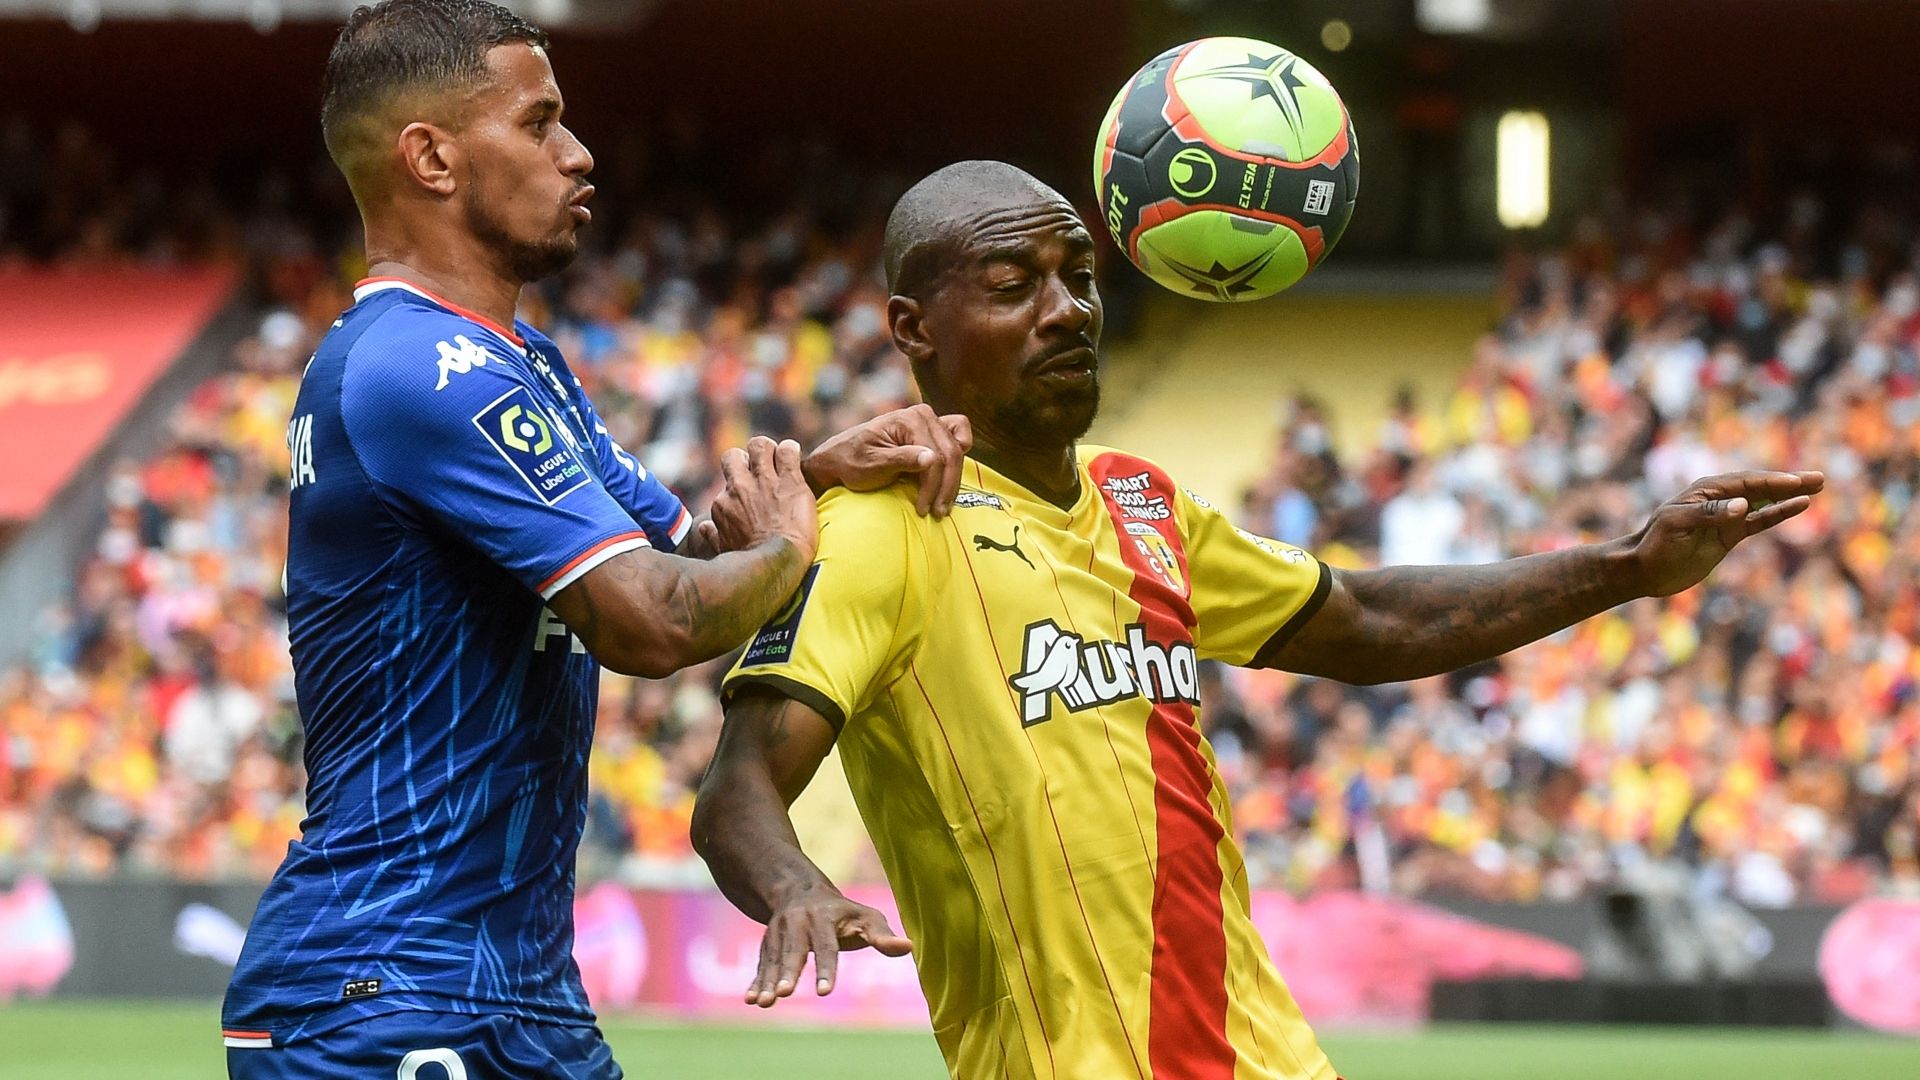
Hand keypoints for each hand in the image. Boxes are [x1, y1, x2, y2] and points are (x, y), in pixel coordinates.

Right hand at [710, 437, 817, 563]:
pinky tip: (795, 459)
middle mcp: (740, 488)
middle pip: (733, 455)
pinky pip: (789, 450)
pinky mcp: (790, 479)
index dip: (741, 485)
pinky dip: (792, 451)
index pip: (727, 483)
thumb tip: (704, 528)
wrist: (781, 562)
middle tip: (762, 469)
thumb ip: (714, 535)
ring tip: (779, 460)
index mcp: (723, 504)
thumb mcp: (726, 549)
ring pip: (760, 445)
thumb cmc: (754, 561)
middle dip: (746, 458)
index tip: (753, 493)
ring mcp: (765, 481)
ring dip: (769, 450)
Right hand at [745, 886, 912, 1006]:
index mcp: (822, 917)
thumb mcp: (865, 916)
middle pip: (793, 951)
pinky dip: (756, 982)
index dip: (826, 969)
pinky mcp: (767, 944)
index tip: (825, 992)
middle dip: (788, 973)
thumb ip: (882, 935)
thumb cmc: (842, 911)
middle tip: (783, 995)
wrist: (799, 890)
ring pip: (774, 959)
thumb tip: (909, 948)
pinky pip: (762, 964)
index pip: (826, 946)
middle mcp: (797, 923)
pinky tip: (750, 1001)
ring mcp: (778, 933)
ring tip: (764, 1004)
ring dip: (767, 982)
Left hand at [803, 404, 972, 516]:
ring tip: (941, 506)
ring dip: (953, 480)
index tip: (923, 509)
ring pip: (958, 450)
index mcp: (909, 419)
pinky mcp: (933, 430)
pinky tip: (948, 476)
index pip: (936, 457)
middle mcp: (923, 414)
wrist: (841, 459)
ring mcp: (929, 420)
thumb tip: (932, 458)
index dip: (933, 486)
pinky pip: (960, 437)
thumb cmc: (852, 463)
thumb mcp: (871, 465)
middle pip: (951, 454)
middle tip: (937, 513)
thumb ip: (901, 460)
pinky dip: (960, 454)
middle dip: (946, 487)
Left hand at [1624, 470, 1823, 596]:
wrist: (1644, 569)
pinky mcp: (1729, 536)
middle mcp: (1719, 499)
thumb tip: (1743, 505)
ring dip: (1789, 496)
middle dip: (1789, 482)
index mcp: (1706, 491)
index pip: (1745, 482)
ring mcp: (1727, 517)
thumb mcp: (1677, 525)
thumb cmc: (1655, 544)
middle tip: (1820, 478)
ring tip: (1816, 488)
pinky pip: (1759, 522)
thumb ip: (1709, 515)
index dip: (1772, 482)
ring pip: (1764, 502)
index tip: (1797, 482)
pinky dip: (1778, 514)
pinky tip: (1797, 507)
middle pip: (1760, 487)